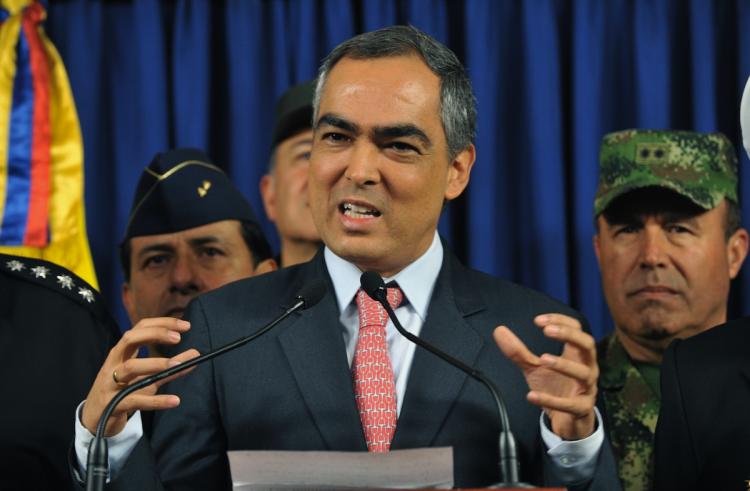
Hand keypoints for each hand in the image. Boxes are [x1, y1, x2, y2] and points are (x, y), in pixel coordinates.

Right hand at [81, 317, 199, 436]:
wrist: (95, 420)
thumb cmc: (123, 392)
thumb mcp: (147, 378)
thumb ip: (170, 367)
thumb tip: (196, 355)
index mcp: (122, 353)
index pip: (140, 328)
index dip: (162, 323)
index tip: (186, 326)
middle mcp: (114, 364)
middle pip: (129, 339)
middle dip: (154, 334)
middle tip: (178, 338)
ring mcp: (111, 383)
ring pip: (130, 368)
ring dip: (155, 364)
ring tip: (177, 364)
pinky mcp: (113, 404)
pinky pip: (135, 400)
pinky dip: (156, 401)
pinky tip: (175, 400)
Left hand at [493, 313, 597, 439]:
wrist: (567, 420)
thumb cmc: (555, 387)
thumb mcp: (534, 368)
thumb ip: (518, 351)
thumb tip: (499, 330)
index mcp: (576, 354)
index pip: (577, 328)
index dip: (560, 321)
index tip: (539, 320)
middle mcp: (586, 367)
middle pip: (587, 344)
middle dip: (569, 335)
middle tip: (547, 330)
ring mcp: (586, 388)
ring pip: (584, 373)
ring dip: (564, 364)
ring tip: (543, 359)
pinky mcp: (581, 409)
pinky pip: (570, 404)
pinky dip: (550, 400)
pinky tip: (532, 396)